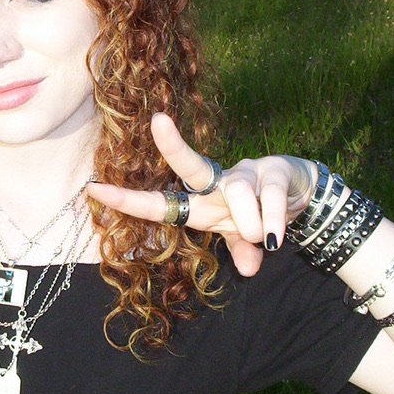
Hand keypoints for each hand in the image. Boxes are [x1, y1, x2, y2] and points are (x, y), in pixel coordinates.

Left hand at [85, 113, 313, 275]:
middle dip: (174, 146)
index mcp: (200, 203)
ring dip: (246, 219)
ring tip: (259, 238)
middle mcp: (217, 183)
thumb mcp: (242, 236)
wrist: (301, 192)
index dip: (127, 200)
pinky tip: (273, 238)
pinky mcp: (275, 171)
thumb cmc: (255, 211)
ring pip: (236, 189)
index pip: (159, 202)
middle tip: (158, 122)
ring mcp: (246, 173)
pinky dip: (271, 219)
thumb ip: (240, 250)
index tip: (93, 190)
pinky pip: (268, 195)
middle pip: (190, 164)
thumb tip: (249, 271)